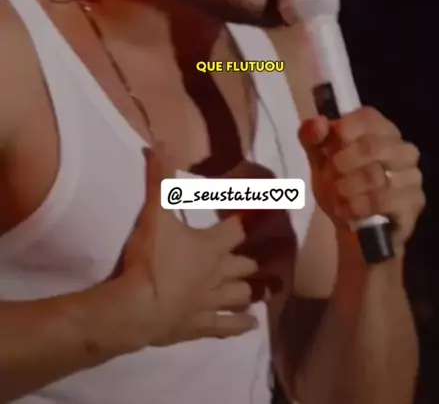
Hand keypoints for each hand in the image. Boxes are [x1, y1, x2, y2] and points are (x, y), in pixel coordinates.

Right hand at [112, 145, 258, 350]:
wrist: (138, 308)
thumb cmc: (151, 259)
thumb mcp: (154, 214)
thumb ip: (159, 179)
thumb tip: (161, 143)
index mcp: (211, 246)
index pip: (237, 227)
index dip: (250, 217)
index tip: (266, 208)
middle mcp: (219, 274)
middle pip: (243, 265)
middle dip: (250, 260)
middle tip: (259, 257)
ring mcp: (211, 303)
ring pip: (240, 296)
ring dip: (250, 292)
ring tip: (260, 291)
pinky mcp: (201, 326)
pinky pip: (227, 328)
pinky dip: (240, 326)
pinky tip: (252, 325)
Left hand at [299, 108, 424, 251]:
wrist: (354, 225)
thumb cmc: (338, 182)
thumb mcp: (318, 157)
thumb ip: (312, 136)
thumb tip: (318, 122)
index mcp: (381, 128)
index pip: (367, 118)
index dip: (342, 132)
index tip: (327, 150)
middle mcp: (403, 148)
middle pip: (370, 146)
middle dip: (341, 164)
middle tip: (328, 177)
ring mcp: (412, 175)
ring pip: (375, 175)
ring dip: (347, 188)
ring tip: (336, 196)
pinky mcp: (414, 202)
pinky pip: (383, 200)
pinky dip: (358, 206)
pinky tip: (347, 211)